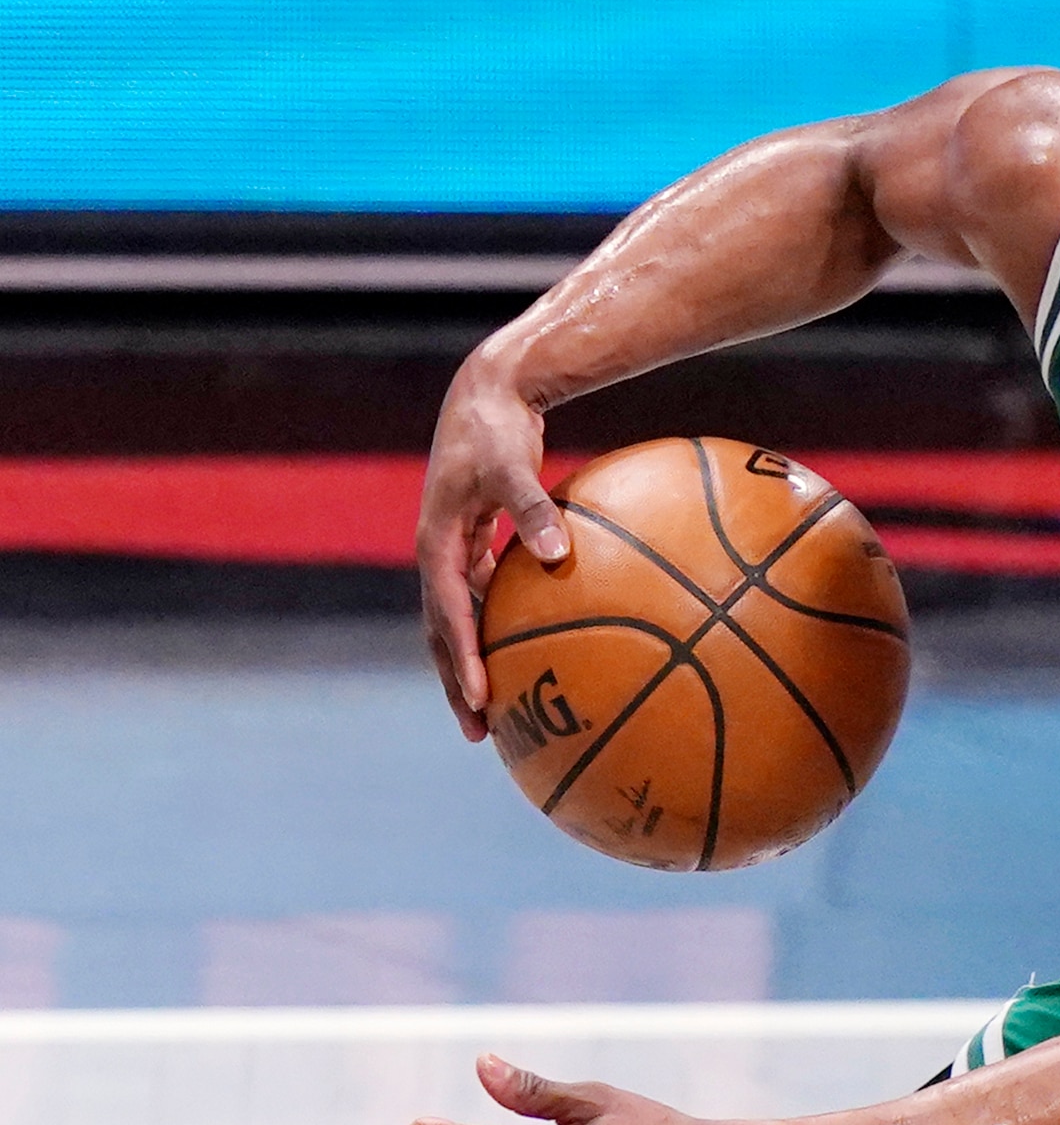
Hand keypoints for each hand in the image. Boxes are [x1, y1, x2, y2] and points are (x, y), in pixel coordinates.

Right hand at [416, 368, 570, 739]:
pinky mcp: (472, 543)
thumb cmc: (498, 428)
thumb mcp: (513, 463)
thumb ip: (534, 508)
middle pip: (442, 634)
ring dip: (472, 663)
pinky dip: (497, 626)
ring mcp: (453, 551)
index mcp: (436, 545)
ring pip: (458, 621)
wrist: (487, 393)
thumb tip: (559, 554)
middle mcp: (438, 555)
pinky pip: (482, 597)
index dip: (462, 662)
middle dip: (457, 684)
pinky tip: (529, 650)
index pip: (447, 617)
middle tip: (480, 731)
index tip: (482, 701)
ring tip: (498, 708)